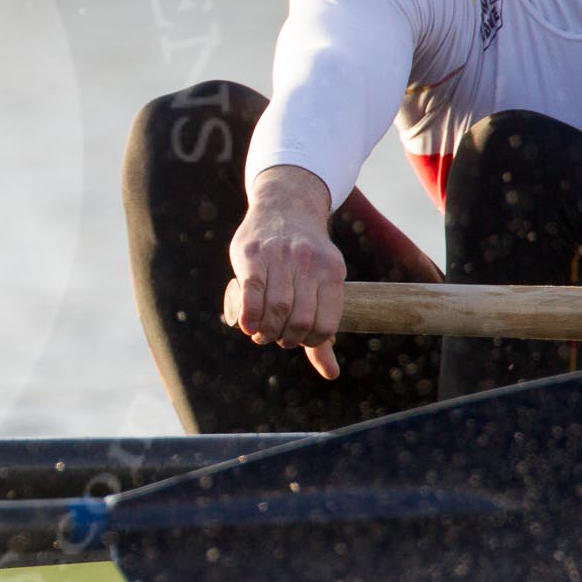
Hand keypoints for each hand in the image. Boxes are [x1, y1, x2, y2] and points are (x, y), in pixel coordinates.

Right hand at [225, 165, 345, 379]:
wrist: (283, 206)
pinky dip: (250, 315)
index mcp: (332, 271)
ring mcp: (279, 256)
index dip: (310, 341)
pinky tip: (248, 326)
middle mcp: (308, 262)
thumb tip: (331, 374)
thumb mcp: (322, 284)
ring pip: (276, 308)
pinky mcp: (252, 254)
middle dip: (286, 338)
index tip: (298, 339)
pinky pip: (252, 291)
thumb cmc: (304, 257)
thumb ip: (323, 329)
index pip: (325, 324)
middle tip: (277, 337)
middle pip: (298, 319)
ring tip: (262, 333)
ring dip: (266, 331)